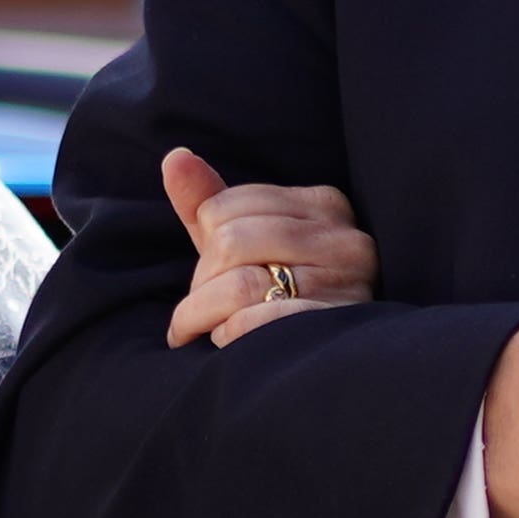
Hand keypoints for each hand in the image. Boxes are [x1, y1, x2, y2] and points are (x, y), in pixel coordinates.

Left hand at [161, 147, 377, 346]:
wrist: (338, 358)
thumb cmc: (286, 290)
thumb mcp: (248, 241)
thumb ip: (210, 200)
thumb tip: (175, 159)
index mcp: (324, 204)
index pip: (228, 206)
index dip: (204, 241)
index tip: (208, 272)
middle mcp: (342, 239)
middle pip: (230, 241)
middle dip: (201, 280)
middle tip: (198, 308)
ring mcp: (343, 284)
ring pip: (239, 284)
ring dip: (201, 313)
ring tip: (197, 328)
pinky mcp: (332, 328)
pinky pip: (256, 322)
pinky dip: (228, 334)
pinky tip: (228, 341)